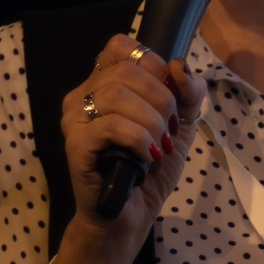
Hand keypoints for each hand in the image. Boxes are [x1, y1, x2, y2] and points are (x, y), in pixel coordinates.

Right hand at [49, 33, 209, 263]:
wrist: (128, 217)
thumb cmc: (148, 170)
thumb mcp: (180, 125)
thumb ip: (188, 93)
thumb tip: (181, 66)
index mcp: (103, 83)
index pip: (121, 46)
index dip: (153, 65)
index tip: (169, 98)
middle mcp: (82, 95)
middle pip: (126, 70)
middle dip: (162, 100)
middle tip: (170, 130)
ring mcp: (74, 119)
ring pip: (118, 95)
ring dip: (152, 121)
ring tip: (161, 145)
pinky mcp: (76, 145)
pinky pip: (111, 126)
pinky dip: (140, 138)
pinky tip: (149, 155)